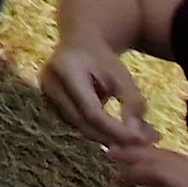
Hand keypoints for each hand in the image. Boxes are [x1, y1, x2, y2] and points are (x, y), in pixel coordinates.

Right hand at [42, 30, 156, 147]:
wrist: (78, 44)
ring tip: (134, 136)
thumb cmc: (102, 59)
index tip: (140, 139)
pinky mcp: (48, 105)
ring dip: (107, 136)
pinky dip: (97, 131)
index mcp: (65, 69)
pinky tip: (117, 131)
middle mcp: (49, 83)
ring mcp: (45, 95)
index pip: (91, 110)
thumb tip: (138, 137)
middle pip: (83, 122)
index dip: (115, 129)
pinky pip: (75, 124)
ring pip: (79, 127)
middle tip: (142, 142)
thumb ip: (132, 103)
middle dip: (113, 136)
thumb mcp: (122, 75)